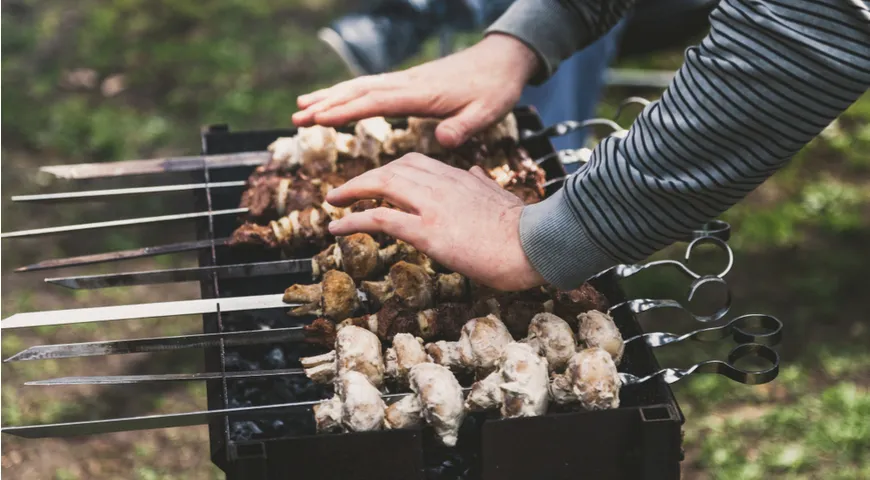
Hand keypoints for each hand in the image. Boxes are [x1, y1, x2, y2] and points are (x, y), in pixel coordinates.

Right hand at [293, 34, 539, 148]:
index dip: (347, 111)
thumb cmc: (495, 89)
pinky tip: (333, 100)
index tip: (319, 119)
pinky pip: (370, 86)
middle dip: (326, 104)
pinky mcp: (407, 82)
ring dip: (329, 96)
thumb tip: (443, 141)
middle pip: (359, 91)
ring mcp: (405, 80)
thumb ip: (465, 127)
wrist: (502, 61)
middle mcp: (407, 83)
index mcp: (422, 93)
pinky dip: (346, 93)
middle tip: (296, 118)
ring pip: (360, 86)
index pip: (377, 102)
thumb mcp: (487, 112)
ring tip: (300, 109)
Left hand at [325, 154, 545, 290]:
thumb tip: (473, 171)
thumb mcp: (501, 196)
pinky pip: (380, 218)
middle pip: (392, 169)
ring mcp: (432, 206)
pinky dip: (353, 220)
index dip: (389, 170)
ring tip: (334, 204)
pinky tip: (337, 228)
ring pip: (381, 185)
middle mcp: (441, 184)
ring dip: (352, 192)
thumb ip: (481, 182)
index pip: (414, 163)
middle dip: (363, 178)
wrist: (537, 244)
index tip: (375, 181)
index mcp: (458, 177)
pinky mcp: (427, 231)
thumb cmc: (524, 228)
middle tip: (343, 192)